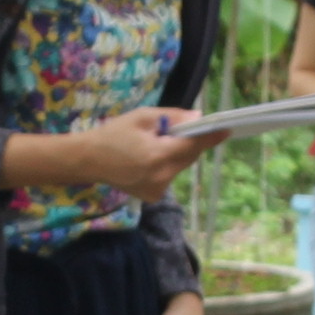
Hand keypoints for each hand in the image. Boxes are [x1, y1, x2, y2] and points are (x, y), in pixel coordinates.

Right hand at [60, 108, 215, 197]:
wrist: (88, 160)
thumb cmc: (113, 134)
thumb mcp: (142, 117)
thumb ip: (173, 117)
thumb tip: (198, 118)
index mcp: (158, 156)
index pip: (193, 145)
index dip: (210, 136)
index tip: (226, 128)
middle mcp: (162, 177)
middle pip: (189, 157)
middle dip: (189, 142)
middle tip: (177, 129)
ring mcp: (158, 190)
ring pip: (180, 166)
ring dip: (176, 153)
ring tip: (154, 144)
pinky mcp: (153, 197)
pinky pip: (170, 175)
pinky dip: (167, 165)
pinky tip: (148, 159)